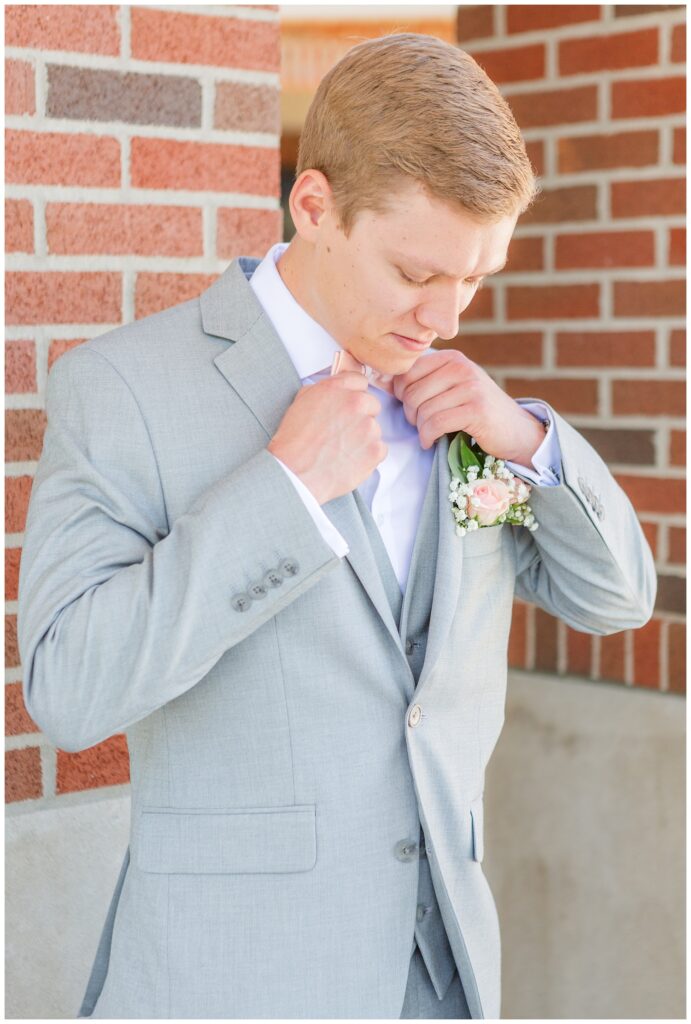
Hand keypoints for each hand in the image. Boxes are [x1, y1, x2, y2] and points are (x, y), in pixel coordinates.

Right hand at [268, 372, 386, 504]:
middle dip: (360, 417)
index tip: (349, 406)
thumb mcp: (301, 403)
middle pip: (371, 404)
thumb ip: (324, 391)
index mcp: (337, 389)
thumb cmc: (294, 442)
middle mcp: (356, 403)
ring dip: (364, 438)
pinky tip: (350, 460)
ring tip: (342, 450)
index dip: (353, 395)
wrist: (294, 473)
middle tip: (343, 432)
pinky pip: (380, 450)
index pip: (360, 381)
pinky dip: (369, 456)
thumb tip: (336, 392)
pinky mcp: (375, 450)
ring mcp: (368, 427)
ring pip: (375, 429)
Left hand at [392, 349, 545, 463]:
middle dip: (410, 414)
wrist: (516, 431)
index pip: (407, 371)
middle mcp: (462, 367)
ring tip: (429, 433)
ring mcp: (470, 387)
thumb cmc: (477, 411)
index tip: (410, 408)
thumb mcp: (454, 387)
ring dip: (420, 428)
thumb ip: (426, 381)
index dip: (400, 393)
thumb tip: (382, 381)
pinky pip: (435, 424)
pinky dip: (428, 437)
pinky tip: (431, 442)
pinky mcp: (476, 410)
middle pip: (412, 392)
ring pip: (423, 410)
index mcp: (452, 358)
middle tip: (420, 424)